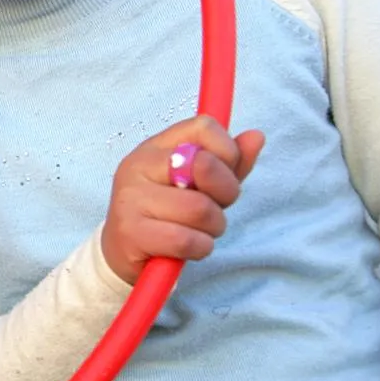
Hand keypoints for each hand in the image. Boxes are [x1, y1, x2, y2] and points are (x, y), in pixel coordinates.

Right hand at [101, 116, 264, 283]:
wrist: (123, 254)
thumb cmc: (166, 215)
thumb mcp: (199, 185)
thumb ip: (228, 163)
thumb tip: (256, 137)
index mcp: (155, 147)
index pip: (203, 127)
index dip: (227, 152)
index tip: (222, 174)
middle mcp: (138, 166)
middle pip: (205, 166)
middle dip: (225, 194)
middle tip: (213, 209)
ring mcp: (130, 199)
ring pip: (200, 209)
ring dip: (212, 228)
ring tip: (197, 231)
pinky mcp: (131, 232)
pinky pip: (186, 239)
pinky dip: (199, 248)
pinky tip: (188, 248)